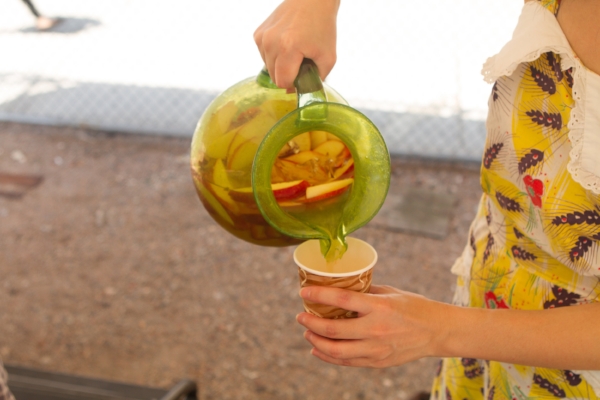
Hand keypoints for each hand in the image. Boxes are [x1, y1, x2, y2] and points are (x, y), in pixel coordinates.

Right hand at [253, 0, 339, 88]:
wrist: (312, 0)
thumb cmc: (323, 27)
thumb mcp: (328, 58)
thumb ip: (314, 80)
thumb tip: (293, 92)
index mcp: (288, 48)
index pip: (282, 82)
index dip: (293, 84)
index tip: (303, 75)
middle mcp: (270, 42)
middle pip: (273, 76)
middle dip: (287, 74)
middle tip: (301, 61)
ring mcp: (262, 37)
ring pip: (267, 67)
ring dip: (280, 65)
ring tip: (294, 51)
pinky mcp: (258, 34)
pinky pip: (264, 56)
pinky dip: (274, 55)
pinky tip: (286, 44)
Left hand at [296, 285, 448, 367]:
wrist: (437, 331)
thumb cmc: (413, 306)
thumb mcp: (390, 292)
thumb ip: (364, 292)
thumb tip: (340, 288)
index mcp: (379, 307)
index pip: (342, 300)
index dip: (319, 295)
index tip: (303, 292)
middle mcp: (376, 329)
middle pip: (334, 330)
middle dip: (311, 323)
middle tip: (300, 317)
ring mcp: (376, 349)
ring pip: (336, 351)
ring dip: (316, 342)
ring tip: (307, 334)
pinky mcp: (377, 362)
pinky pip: (347, 362)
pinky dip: (328, 357)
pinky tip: (318, 349)